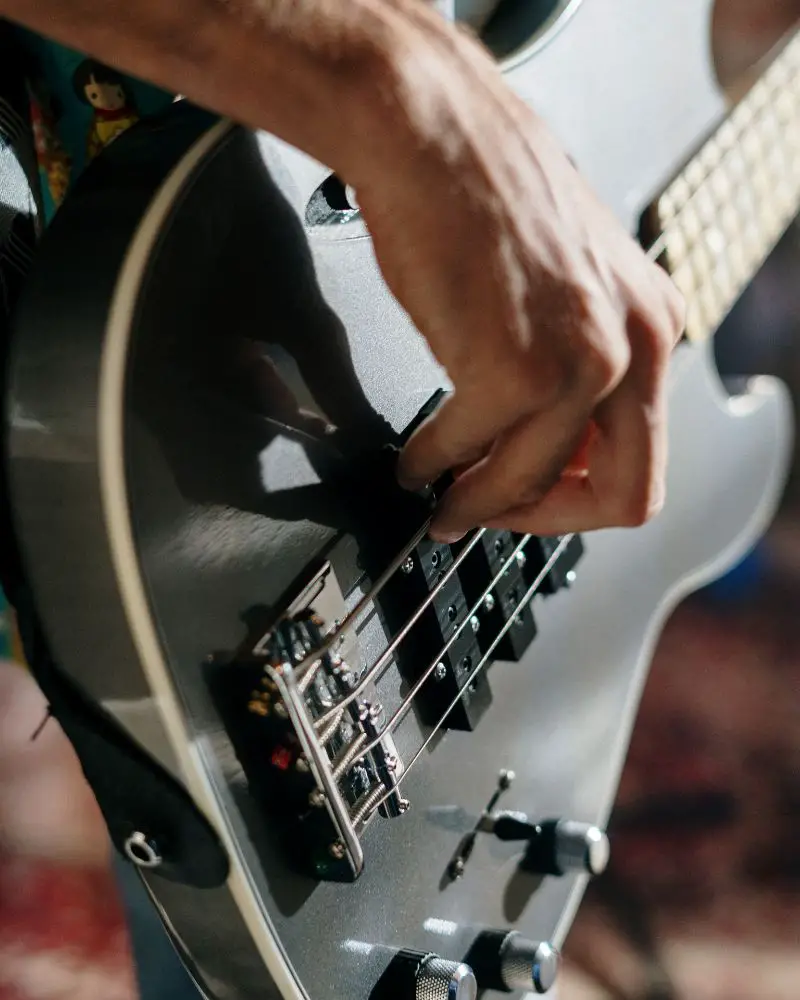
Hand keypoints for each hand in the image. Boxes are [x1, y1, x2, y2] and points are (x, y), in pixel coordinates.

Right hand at [350, 11, 683, 541]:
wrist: (432, 135)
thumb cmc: (482, 198)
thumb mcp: (568, 289)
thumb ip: (578, 368)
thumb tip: (543, 445)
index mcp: (655, 325)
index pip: (645, 459)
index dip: (580, 498)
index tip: (531, 499)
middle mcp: (638, 344)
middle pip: (626, 497)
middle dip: (546, 520)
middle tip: (491, 515)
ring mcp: (583, 360)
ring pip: (537, 484)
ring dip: (478, 502)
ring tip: (439, 493)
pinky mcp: (516, 368)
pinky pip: (470, 453)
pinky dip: (435, 465)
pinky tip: (417, 459)